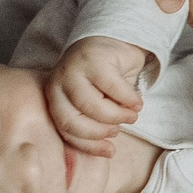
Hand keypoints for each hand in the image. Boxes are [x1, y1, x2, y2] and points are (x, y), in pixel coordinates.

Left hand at [48, 37, 149, 155]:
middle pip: (75, 121)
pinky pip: (113, 88)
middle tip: (119, 129)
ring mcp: (74, 69)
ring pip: (93, 107)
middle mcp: (58, 83)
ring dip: (118, 116)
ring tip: (133, 114)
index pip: (66, 130)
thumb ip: (93, 123)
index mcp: (54, 98)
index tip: (110, 151)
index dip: (89, 145)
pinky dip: (129, 99)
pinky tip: (137, 102)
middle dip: (101, 131)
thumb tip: (107, 150)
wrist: (113, 41)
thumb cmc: (103, 79)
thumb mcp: (94, 103)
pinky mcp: (95, 58)